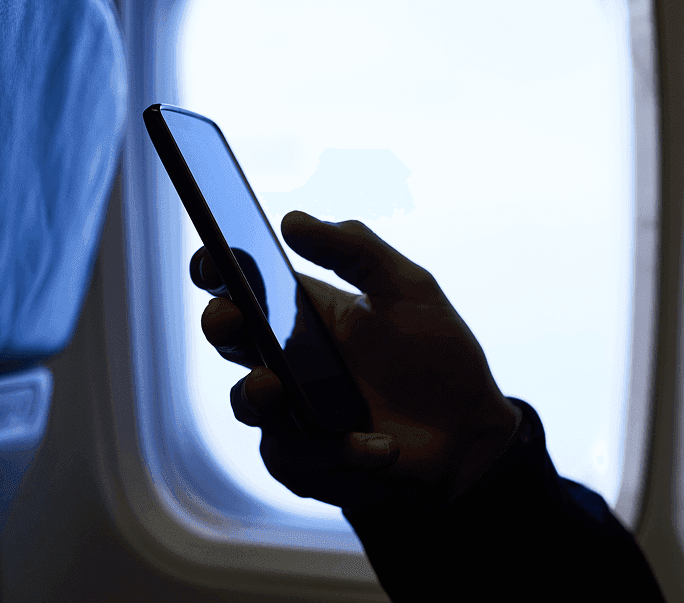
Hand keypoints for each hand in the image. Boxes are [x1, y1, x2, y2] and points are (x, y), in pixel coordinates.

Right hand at [191, 211, 520, 513]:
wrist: (470, 431)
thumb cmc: (436, 355)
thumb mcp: (408, 289)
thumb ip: (356, 249)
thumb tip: (291, 221)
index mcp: (304, 312)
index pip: (243, 285)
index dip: (216, 270)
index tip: (212, 260)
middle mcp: (288, 361)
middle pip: (230, 340)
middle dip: (221, 326)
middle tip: (233, 320)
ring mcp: (293, 414)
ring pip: (247, 405)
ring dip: (255, 396)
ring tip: (275, 388)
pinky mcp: (309, 462)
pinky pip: (298, 459)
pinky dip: (339, 453)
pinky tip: (381, 446)